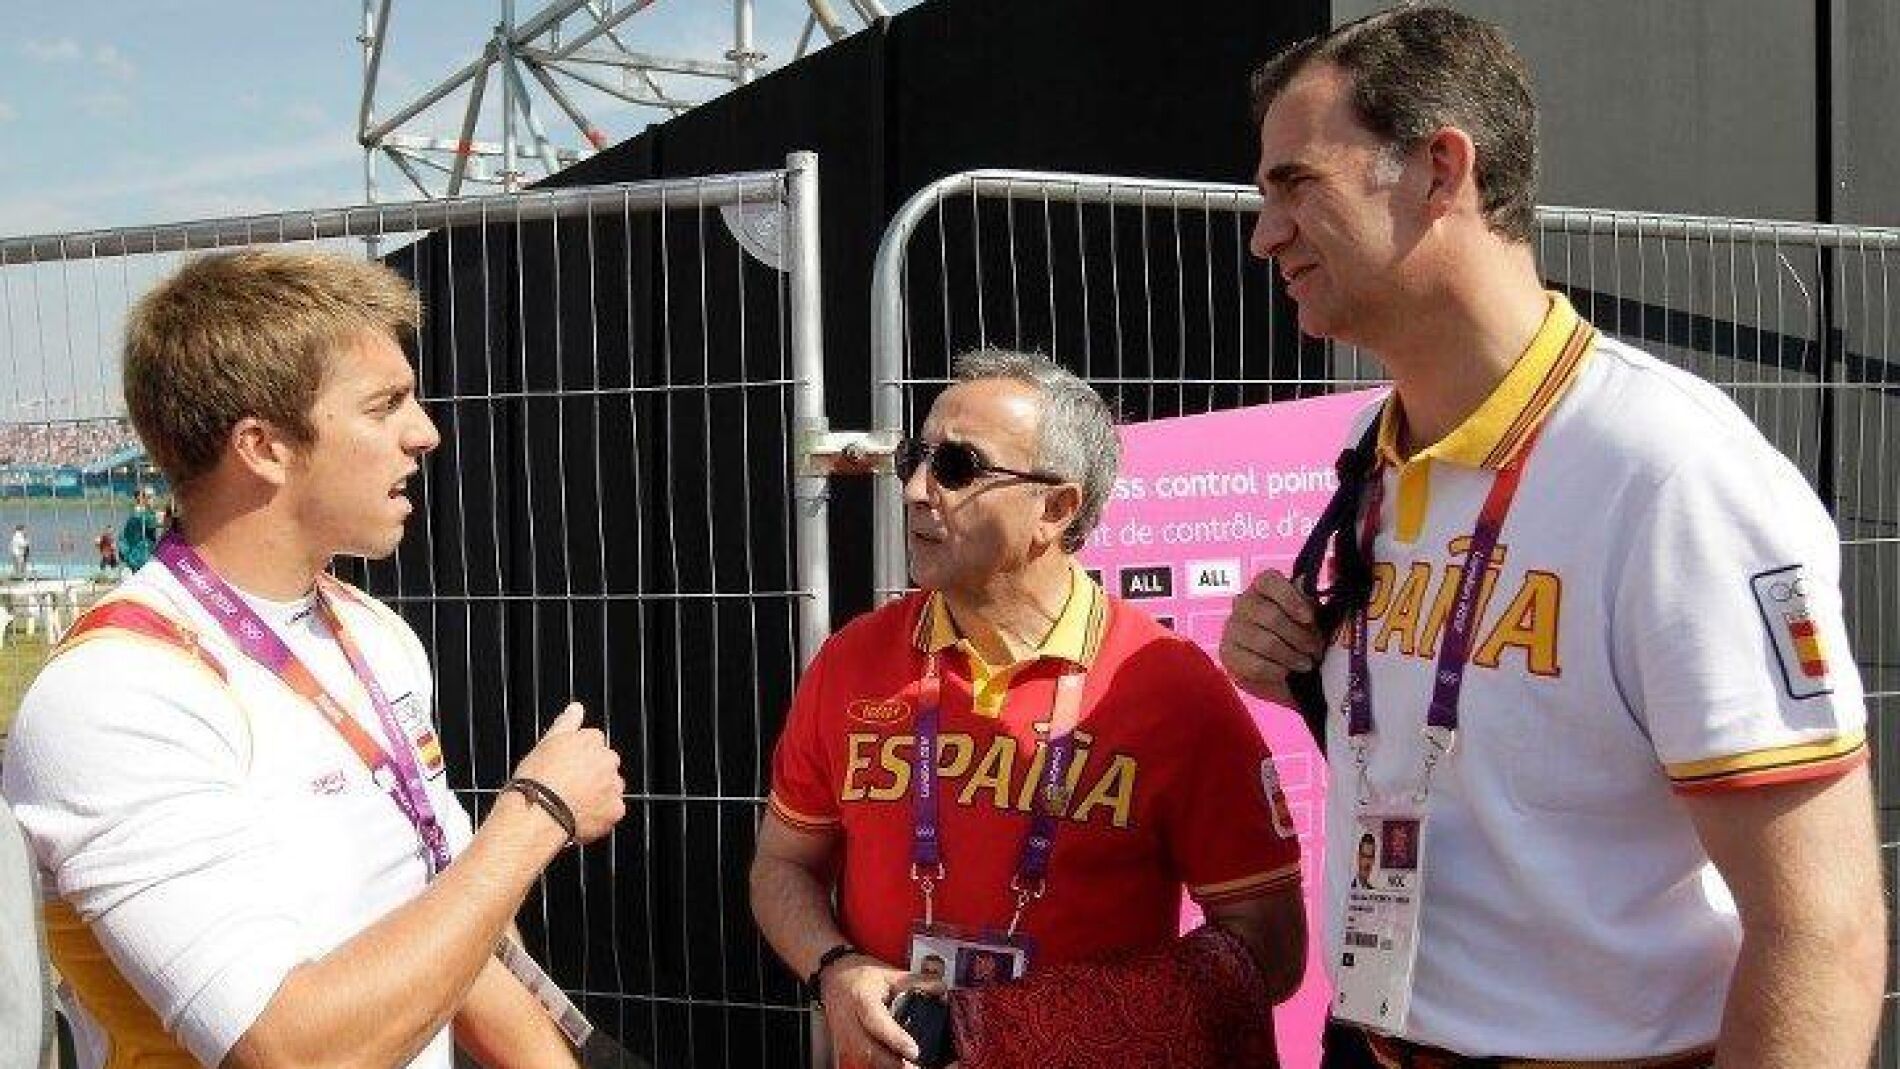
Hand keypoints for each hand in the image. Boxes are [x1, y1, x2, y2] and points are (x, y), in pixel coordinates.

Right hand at [509, 703, 625, 843]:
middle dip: (594, 773)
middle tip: (570, 787)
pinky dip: (601, 814)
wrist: (538, 814)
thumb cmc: (537, 779)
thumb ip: (567, 723)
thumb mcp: (546, 743)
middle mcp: (607, 760)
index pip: (594, 742)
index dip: (579, 756)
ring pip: (612, 787)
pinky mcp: (615, 809)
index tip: (567, 767)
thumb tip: (577, 708)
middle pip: (606, 764)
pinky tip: (581, 816)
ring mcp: (614, 785)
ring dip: (600, 793)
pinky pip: (613, 810)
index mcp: (591, 740)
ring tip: (573, 804)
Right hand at [820, 955, 921, 1068]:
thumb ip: (915, 982)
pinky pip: (863, 1060)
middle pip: (871, 1050)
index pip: (878, 1023)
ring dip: (888, 1065)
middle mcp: (850, 1022)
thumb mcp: (888, 973)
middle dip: (895, 1062)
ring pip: (866, 1059)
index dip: (896, 1039)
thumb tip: (940, 988)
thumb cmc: (860, 975)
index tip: (914, 1050)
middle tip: (917, 1066)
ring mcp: (845, 1036)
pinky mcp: (845, 1045)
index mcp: (862, 1000)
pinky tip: (897, 1064)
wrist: (834, 977)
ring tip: (910, 1067)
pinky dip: (880, 1064)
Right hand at [1220, 569, 1324, 705]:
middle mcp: (1242, 603)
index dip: (1291, 598)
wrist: (1281, 669)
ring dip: (1291, 656)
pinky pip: (1255, 665)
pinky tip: (1287, 673)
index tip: (1309, 618)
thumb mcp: (1307, 617)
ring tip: (1306, 663)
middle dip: (1299, 636)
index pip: (1269, 581)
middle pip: (1270, 615)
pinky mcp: (1228, 654)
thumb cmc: (1296, 636)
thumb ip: (1307, 601)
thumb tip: (1303, 582)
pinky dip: (1277, 671)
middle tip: (1315, 649)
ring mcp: (1232, 628)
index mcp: (1262, 587)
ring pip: (1265, 642)